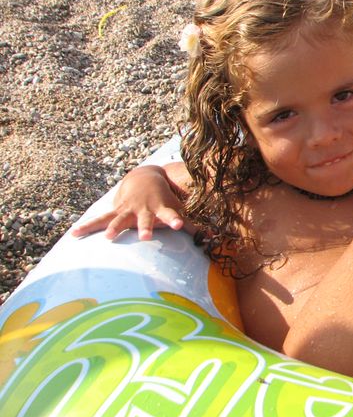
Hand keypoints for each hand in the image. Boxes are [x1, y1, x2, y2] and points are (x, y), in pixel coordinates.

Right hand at [71, 166, 190, 241]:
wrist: (144, 178)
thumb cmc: (165, 198)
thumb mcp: (179, 208)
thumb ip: (194, 224)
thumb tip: (214, 236)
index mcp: (161, 209)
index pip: (171, 215)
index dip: (175, 220)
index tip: (179, 226)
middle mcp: (144, 210)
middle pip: (145, 220)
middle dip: (144, 228)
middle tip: (145, 237)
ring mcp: (128, 210)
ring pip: (120, 220)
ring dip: (114, 228)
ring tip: (109, 237)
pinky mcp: (115, 212)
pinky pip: (99, 221)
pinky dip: (87, 227)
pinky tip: (74, 233)